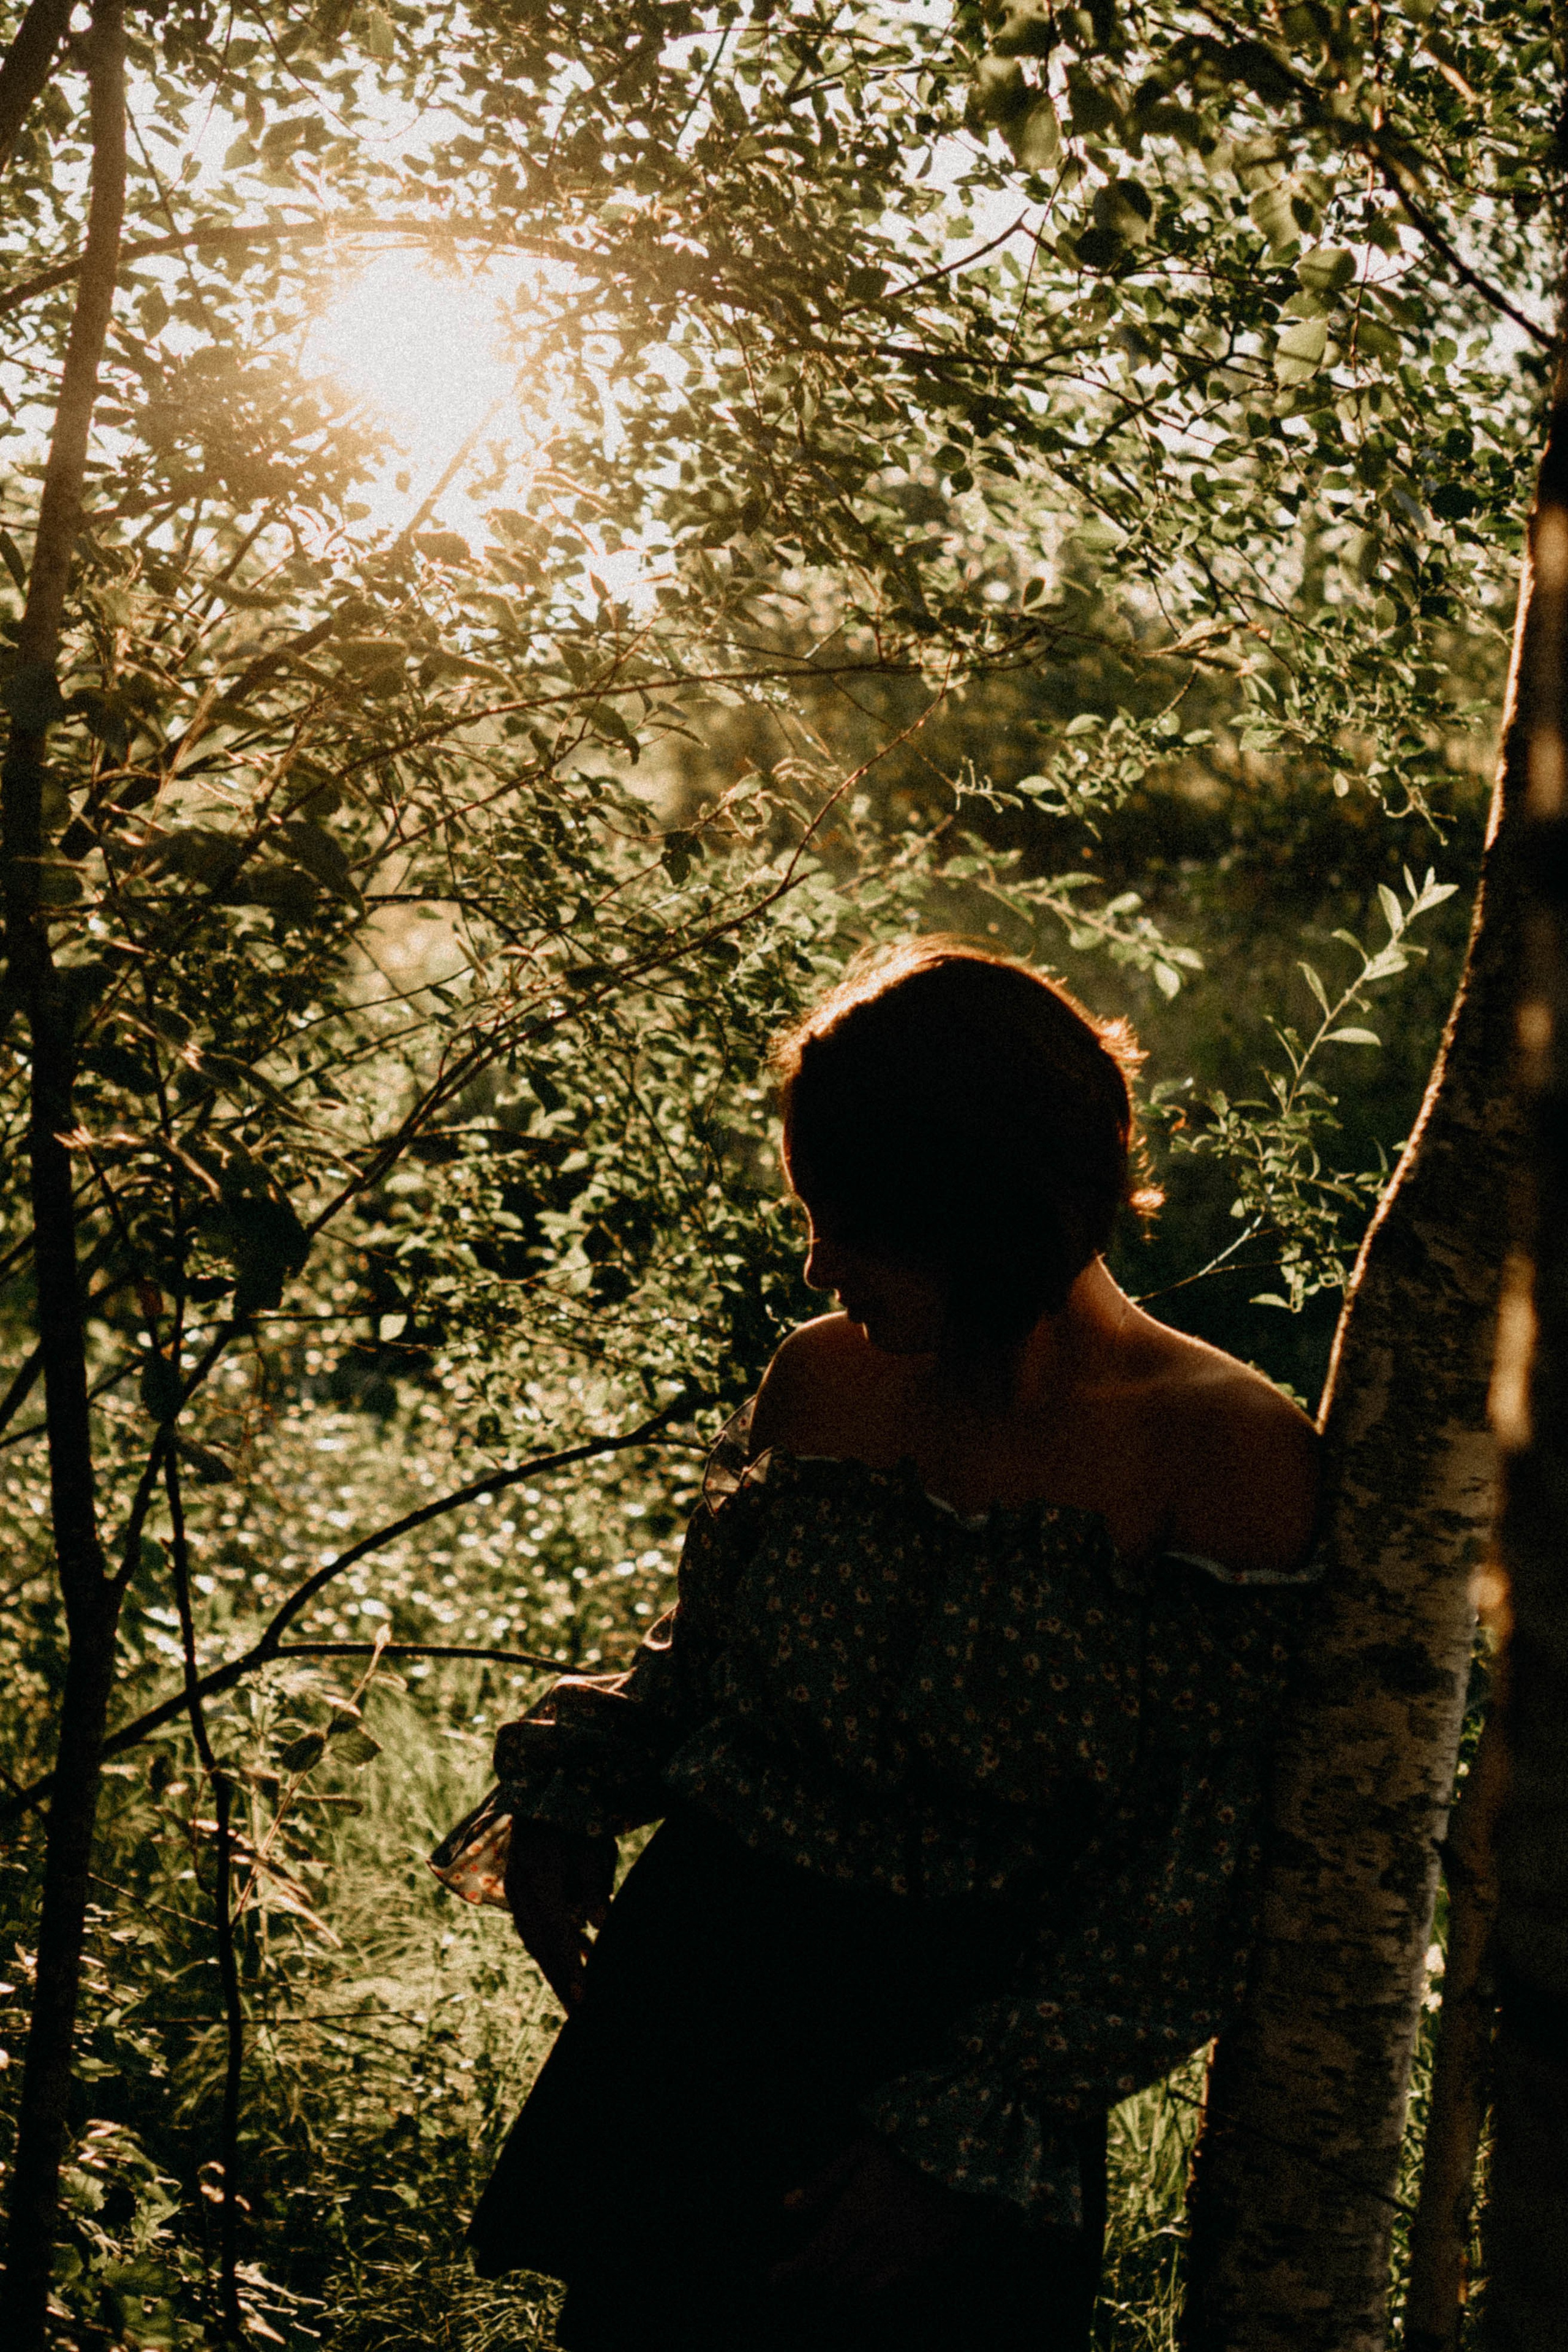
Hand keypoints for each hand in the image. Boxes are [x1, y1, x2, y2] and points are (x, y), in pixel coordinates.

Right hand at [503, 1818, 617, 2010]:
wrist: (542, 1782)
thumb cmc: (575, 1812)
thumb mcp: (591, 1844)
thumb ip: (594, 1885)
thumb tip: (600, 1926)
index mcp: (538, 1876)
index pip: (553, 1933)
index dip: (569, 1967)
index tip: (584, 1996)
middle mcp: (520, 1887)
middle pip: (540, 1944)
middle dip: (560, 1980)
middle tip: (580, 2015)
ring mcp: (516, 1888)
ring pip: (535, 1938)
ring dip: (556, 1967)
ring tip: (578, 1997)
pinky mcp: (520, 1886)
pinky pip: (535, 1924)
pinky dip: (555, 1946)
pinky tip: (580, 1958)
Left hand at [769, 2132, 966, 2296]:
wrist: (961, 2152)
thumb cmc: (904, 2145)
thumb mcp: (859, 2151)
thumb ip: (821, 2182)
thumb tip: (785, 2205)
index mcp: (855, 2210)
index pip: (816, 2255)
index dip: (792, 2271)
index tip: (775, 2277)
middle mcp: (875, 2238)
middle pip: (834, 2275)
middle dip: (816, 2274)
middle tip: (806, 2266)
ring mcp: (901, 2252)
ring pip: (859, 2285)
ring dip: (841, 2280)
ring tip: (833, 2269)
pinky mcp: (923, 2260)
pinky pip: (887, 2285)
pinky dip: (869, 2284)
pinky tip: (863, 2272)